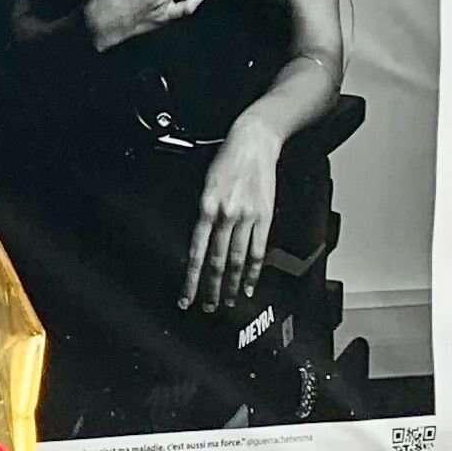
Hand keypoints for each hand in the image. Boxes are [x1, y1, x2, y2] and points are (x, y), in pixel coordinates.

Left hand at [184, 120, 283, 315]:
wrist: (254, 142)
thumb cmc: (225, 161)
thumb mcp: (204, 185)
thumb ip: (202, 215)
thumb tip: (198, 243)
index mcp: (206, 208)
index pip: (197, 252)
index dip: (192, 278)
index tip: (186, 297)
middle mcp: (226, 215)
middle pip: (217, 261)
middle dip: (211, 288)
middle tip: (206, 308)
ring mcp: (248, 217)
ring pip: (237, 260)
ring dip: (231, 285)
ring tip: (227, 302)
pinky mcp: (265, 216)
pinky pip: (259, 250)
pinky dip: (253, 270)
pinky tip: (248, 285)